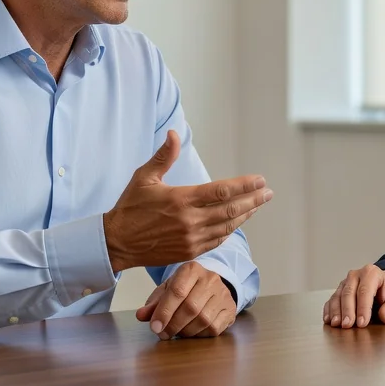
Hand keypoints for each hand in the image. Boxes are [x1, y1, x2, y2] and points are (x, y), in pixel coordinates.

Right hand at [104, 130, 272, 270]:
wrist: (116, 243)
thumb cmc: (130, 207)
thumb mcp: (144, 177)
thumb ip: (163, 156)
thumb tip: (174, 134)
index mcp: (181, 199)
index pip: (221, 191)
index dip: (244, 185)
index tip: (260, 180)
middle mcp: (190, 221)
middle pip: (231, 210)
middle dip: (253, 200)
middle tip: (268, 192)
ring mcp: (191, 239)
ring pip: (227, 226)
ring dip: (246, 215)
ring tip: (258, 204)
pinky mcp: (189, 252)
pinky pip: (217, 240)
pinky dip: (230, 230)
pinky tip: (237, 222)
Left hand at [136, 261, 236, 339]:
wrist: (210, 287)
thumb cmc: (184, 289)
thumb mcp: (167, 290)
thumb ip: (154, 303)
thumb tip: (141, 315)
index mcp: (191, 269)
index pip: (177, 291)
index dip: (164, 312)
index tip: (154, 327)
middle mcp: (210, 278)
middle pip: (191, 307)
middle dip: (173, 325)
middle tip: (163, 334)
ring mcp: (223, 294)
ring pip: (203, 319)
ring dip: (186, 332)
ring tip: (176, 332)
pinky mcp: (230, 309)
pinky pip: (214, 328)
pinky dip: (199, 335)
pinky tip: (192, 332)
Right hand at [322, 265, 384, 328]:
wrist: (384, 286)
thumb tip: (384, 317)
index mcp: (371, 273)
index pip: (365, 290)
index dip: (363, 307)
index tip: (362, 323)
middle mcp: (356, 275)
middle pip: (349, 292)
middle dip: (347, 310)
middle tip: (348, 325)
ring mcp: (345, 282)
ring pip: (338, 296)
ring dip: (336, 311)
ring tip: (337, 324)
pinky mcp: (339, 290)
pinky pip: (331, 299)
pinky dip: (329, 310)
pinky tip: (329, 319)